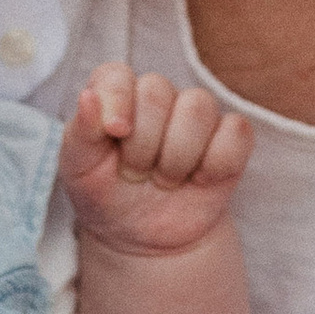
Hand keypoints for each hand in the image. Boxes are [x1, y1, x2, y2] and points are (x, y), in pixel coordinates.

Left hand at [59, 61, 252, 259]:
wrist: (140, 238)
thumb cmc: (105, 194)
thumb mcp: (78, 169)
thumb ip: (81, 132)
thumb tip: (88, 97)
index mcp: (117, 94)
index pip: (118, 75)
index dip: (117, 101)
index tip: (116, 134)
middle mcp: (158, 97)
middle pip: (157, 92)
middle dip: (142, 145)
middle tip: (134, 173)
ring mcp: (197, 117)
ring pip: (198, 108)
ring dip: (177, 157)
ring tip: (164, 179)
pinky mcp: (231, 139)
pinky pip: (236, 132)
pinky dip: (216, 163)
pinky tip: (198, 181)